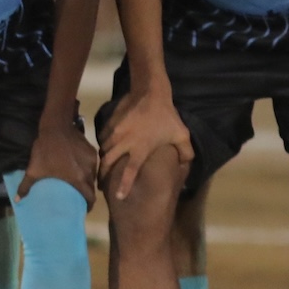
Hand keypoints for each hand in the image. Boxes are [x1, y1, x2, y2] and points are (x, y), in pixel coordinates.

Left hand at [21, 113, 98, 212]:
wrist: (55, 127)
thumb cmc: (45, 150)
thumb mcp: (34, 170)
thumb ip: (25, 186)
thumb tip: (16, 200)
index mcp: (78, 179)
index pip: (90, 197)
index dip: (88, 205)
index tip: (84, 208)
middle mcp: (89, 171)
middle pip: (92, 187)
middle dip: (87, 193)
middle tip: (80, 196)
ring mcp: (92, 160)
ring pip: (93, 175)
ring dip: (87, 180)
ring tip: (79, 181)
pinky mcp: (92, 151)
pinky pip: (92, 164)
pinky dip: (87, 167)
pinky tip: (79, 166)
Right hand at [97, 83, 191, 201]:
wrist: (150, 91)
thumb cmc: (166, 115)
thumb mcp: (181, 134)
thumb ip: (185, 153)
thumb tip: (186, 165)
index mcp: (140, 148)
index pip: (130, 171)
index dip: (124, 186)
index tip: (119, 197)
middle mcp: (124, 142)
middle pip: (108, 162)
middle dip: (103, 175)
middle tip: (102, 185)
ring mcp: (115, 132)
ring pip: (103, 150)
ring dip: (103, 161)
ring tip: (103, 168)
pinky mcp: (110, 122)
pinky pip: (103, 138)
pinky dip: (103, 145)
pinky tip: (106, 148)